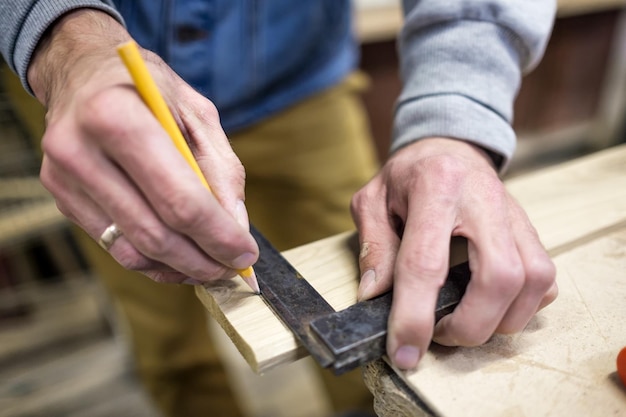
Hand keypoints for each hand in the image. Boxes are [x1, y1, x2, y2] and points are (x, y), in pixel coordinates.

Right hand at [28, 10, 257, 283]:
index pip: (179, 199)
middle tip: (233, 268)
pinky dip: (154, 261)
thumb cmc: (148, 89)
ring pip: (132, 250)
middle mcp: (80, 151)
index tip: (246, 255)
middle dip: (203, 260)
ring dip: (180, 267)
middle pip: (155, 233)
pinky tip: (179, 257)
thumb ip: (222, 171)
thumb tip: (236, 229)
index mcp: (117, 116)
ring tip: (211, 265)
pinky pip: (114, 247)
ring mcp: (65, 179)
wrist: (82, 71)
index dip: (218, 236)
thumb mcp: (198, 114)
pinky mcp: (62, 199)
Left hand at [351, 138, 556, 369]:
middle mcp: (483, 199)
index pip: (426, 263)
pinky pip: (546, 279)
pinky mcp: (530, 229)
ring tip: (464, 322)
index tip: (405, 352)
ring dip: (499, 320)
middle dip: (471, 325)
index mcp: (435, 186)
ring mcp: (514, 214)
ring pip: (533, 282)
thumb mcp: (372, 200)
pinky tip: (492, 305)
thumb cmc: (407, 175)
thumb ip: (374, 247)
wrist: (449, 146)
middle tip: (440, 334)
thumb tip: (374, 298)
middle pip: (498, 277)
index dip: (414, 316)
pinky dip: (523, 305)